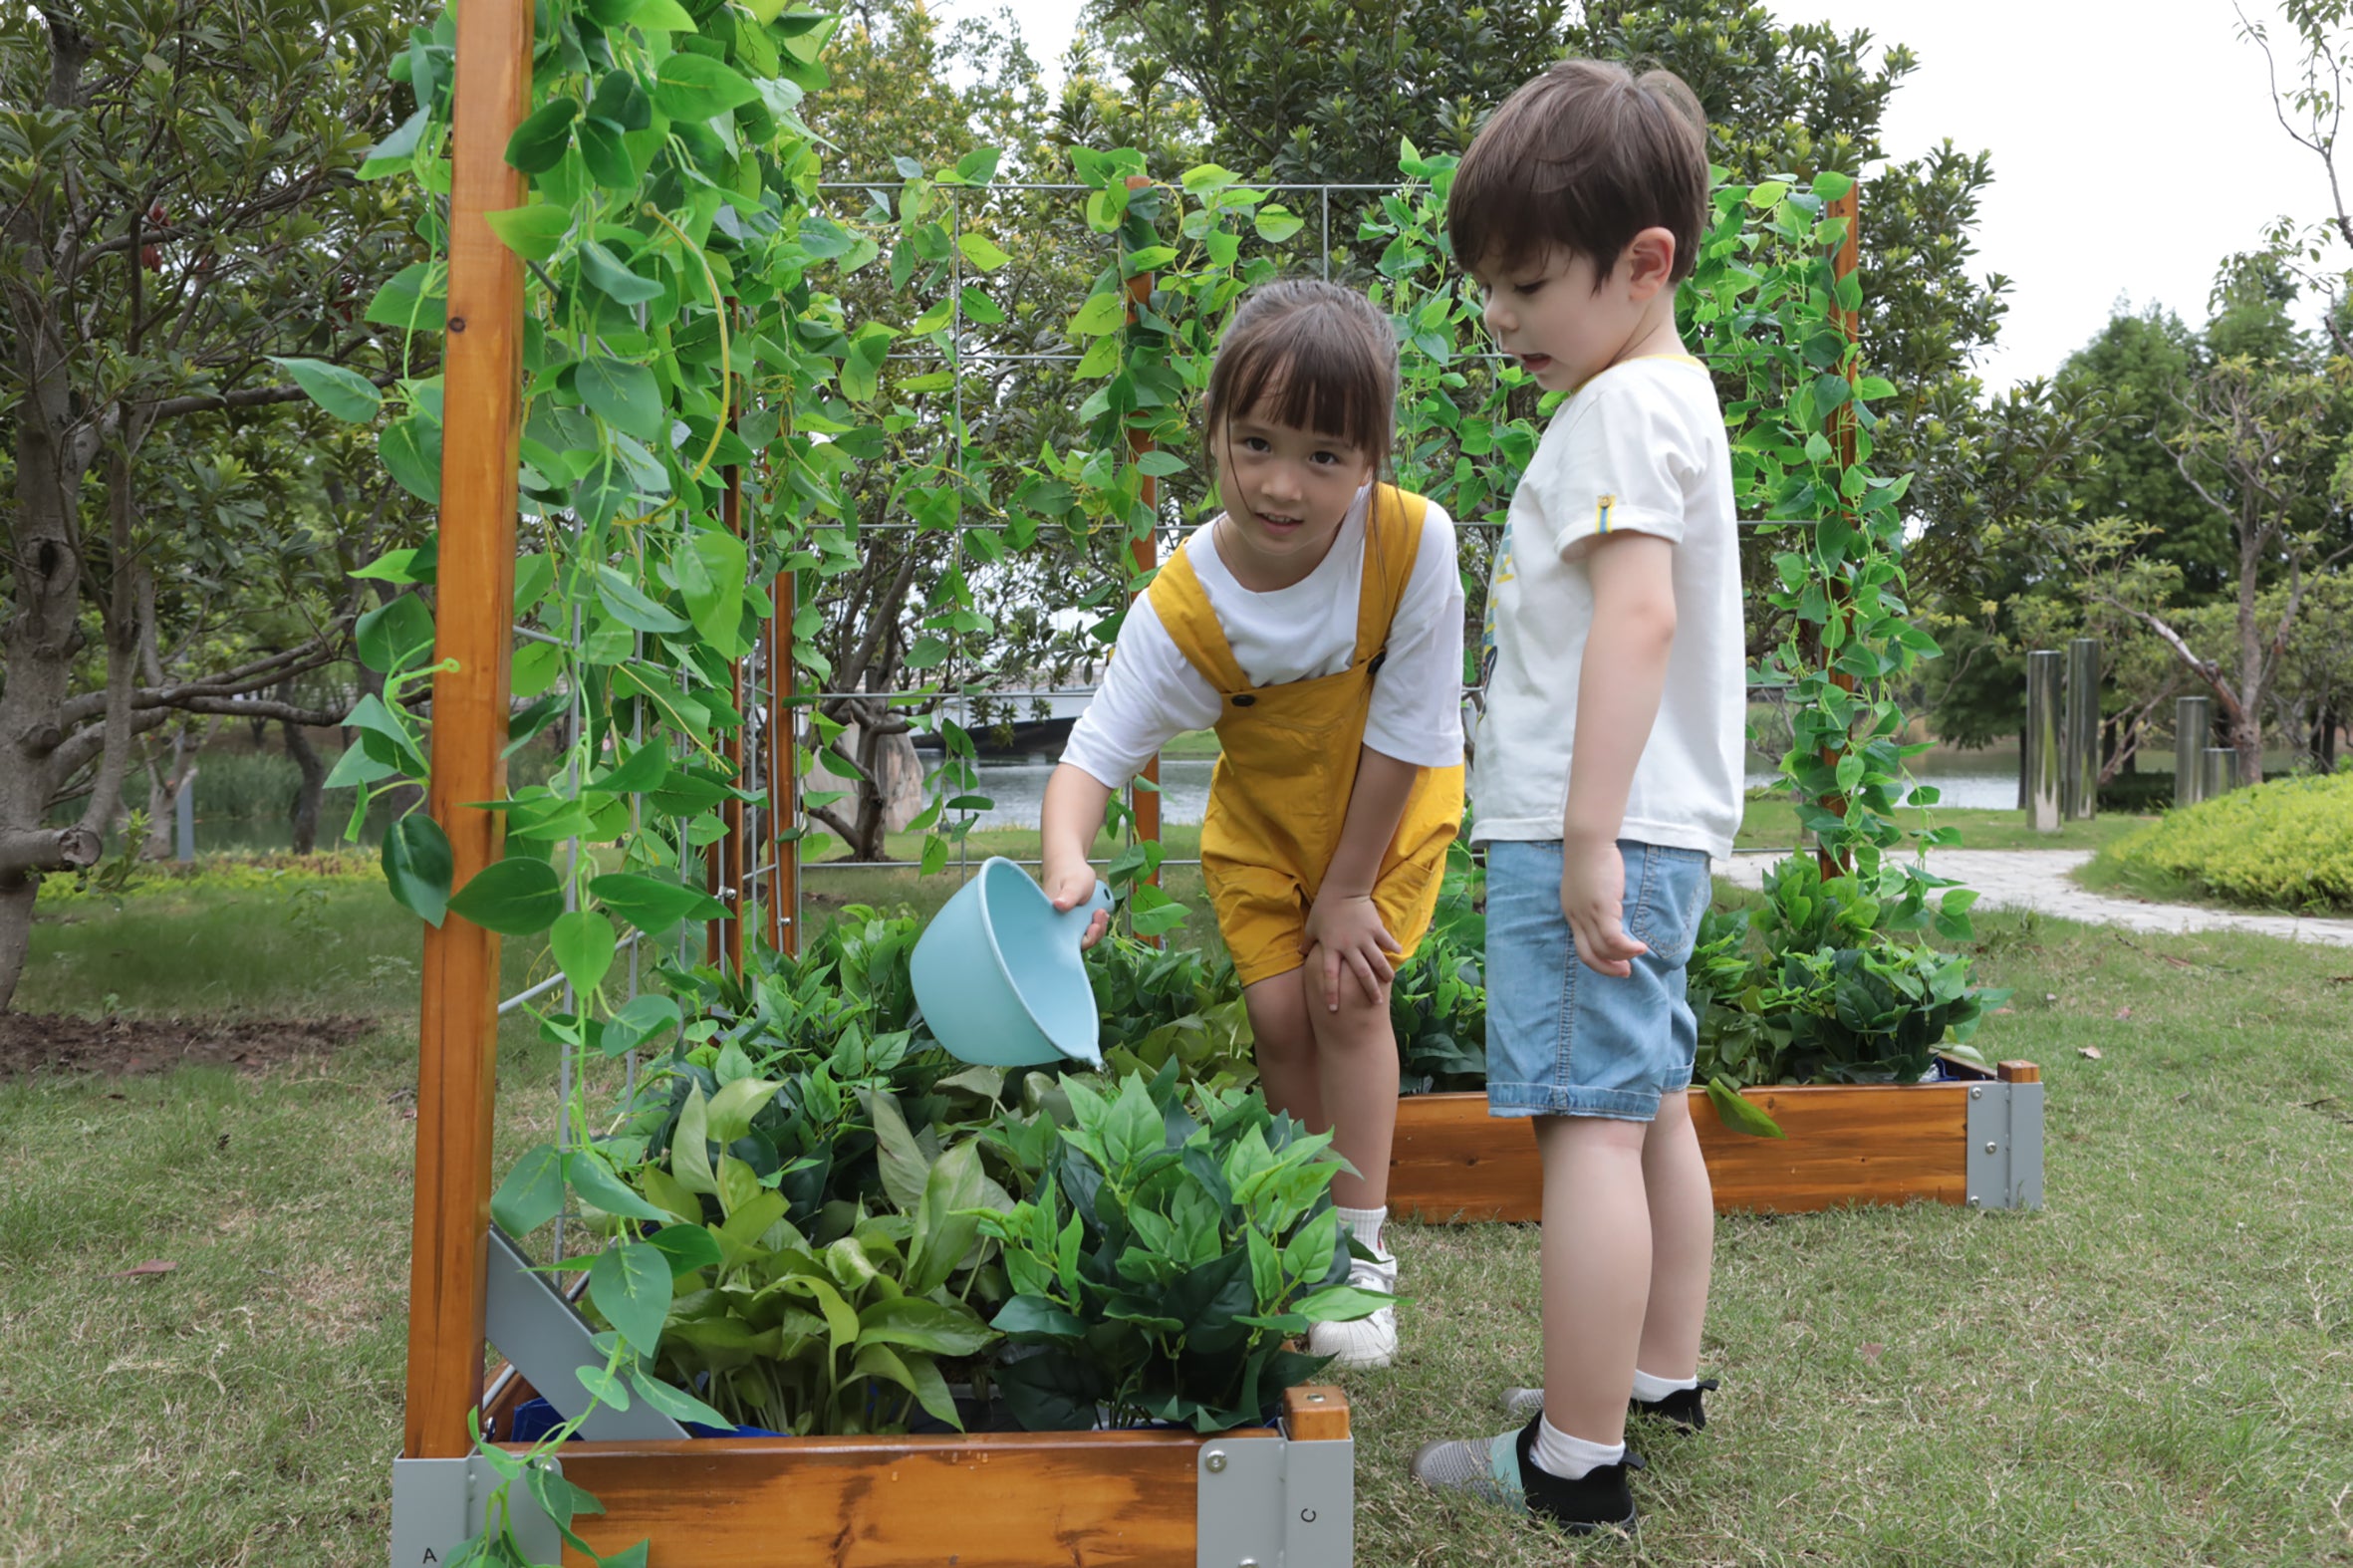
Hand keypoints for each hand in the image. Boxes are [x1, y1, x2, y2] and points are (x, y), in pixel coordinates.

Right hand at [1044, 859, 1109, 948]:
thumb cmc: (1068, 873)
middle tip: (1100, 914)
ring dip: (1097, 927)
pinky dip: (1096, 923)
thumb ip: (1068, 895)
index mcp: (1052, 922)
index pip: (1069, 944)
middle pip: (1079, 943)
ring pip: (1085, 936)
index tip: (1094, 925)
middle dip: (1094, 933)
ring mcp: (1067, 924)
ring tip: (1101, 911)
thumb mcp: (1073, 884)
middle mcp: (1058, 927)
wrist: (1069, 866)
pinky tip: (1100, 912)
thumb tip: (1059, 905)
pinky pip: (1087, 928)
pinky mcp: (1075, 922)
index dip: (1085, 939)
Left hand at [1300, 891, 1399, 1010]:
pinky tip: (1400, 953)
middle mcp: (1349, 946)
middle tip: (1375, 1003)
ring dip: (1385, 972)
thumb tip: (1301, 953)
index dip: (1331, 993)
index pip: (1330, 976)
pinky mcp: (1375, 928)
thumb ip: (1308, 942)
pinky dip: (1393, 947)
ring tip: (1391, 981)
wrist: (1343, 890)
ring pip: (1377, 960)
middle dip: (1369, 989)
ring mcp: (1364, 938)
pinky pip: (1386, 940)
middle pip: (1360, 973)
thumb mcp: (1312, 926)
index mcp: (1332, 948)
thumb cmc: (1325, 908)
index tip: (1333, 1010)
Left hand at [1560, 835, 1646, 977]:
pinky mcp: (1601, 909)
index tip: (1615, 964)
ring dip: (1622, 958)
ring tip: (1638, 955)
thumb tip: (1613, 913)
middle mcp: (1576, 917)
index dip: (1598, 960)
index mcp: (1572, 913)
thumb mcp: (1589, 885)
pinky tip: (1641, 947)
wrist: (1588, 841)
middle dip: (1607, 968)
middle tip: (1625, 971)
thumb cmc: (1592, 857)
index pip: (1581, 947)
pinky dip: (1628, 948)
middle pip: (1588, 955)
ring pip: (1603, 950)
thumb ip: (1596, 901)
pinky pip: (1614, 939)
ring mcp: (1587, 914)